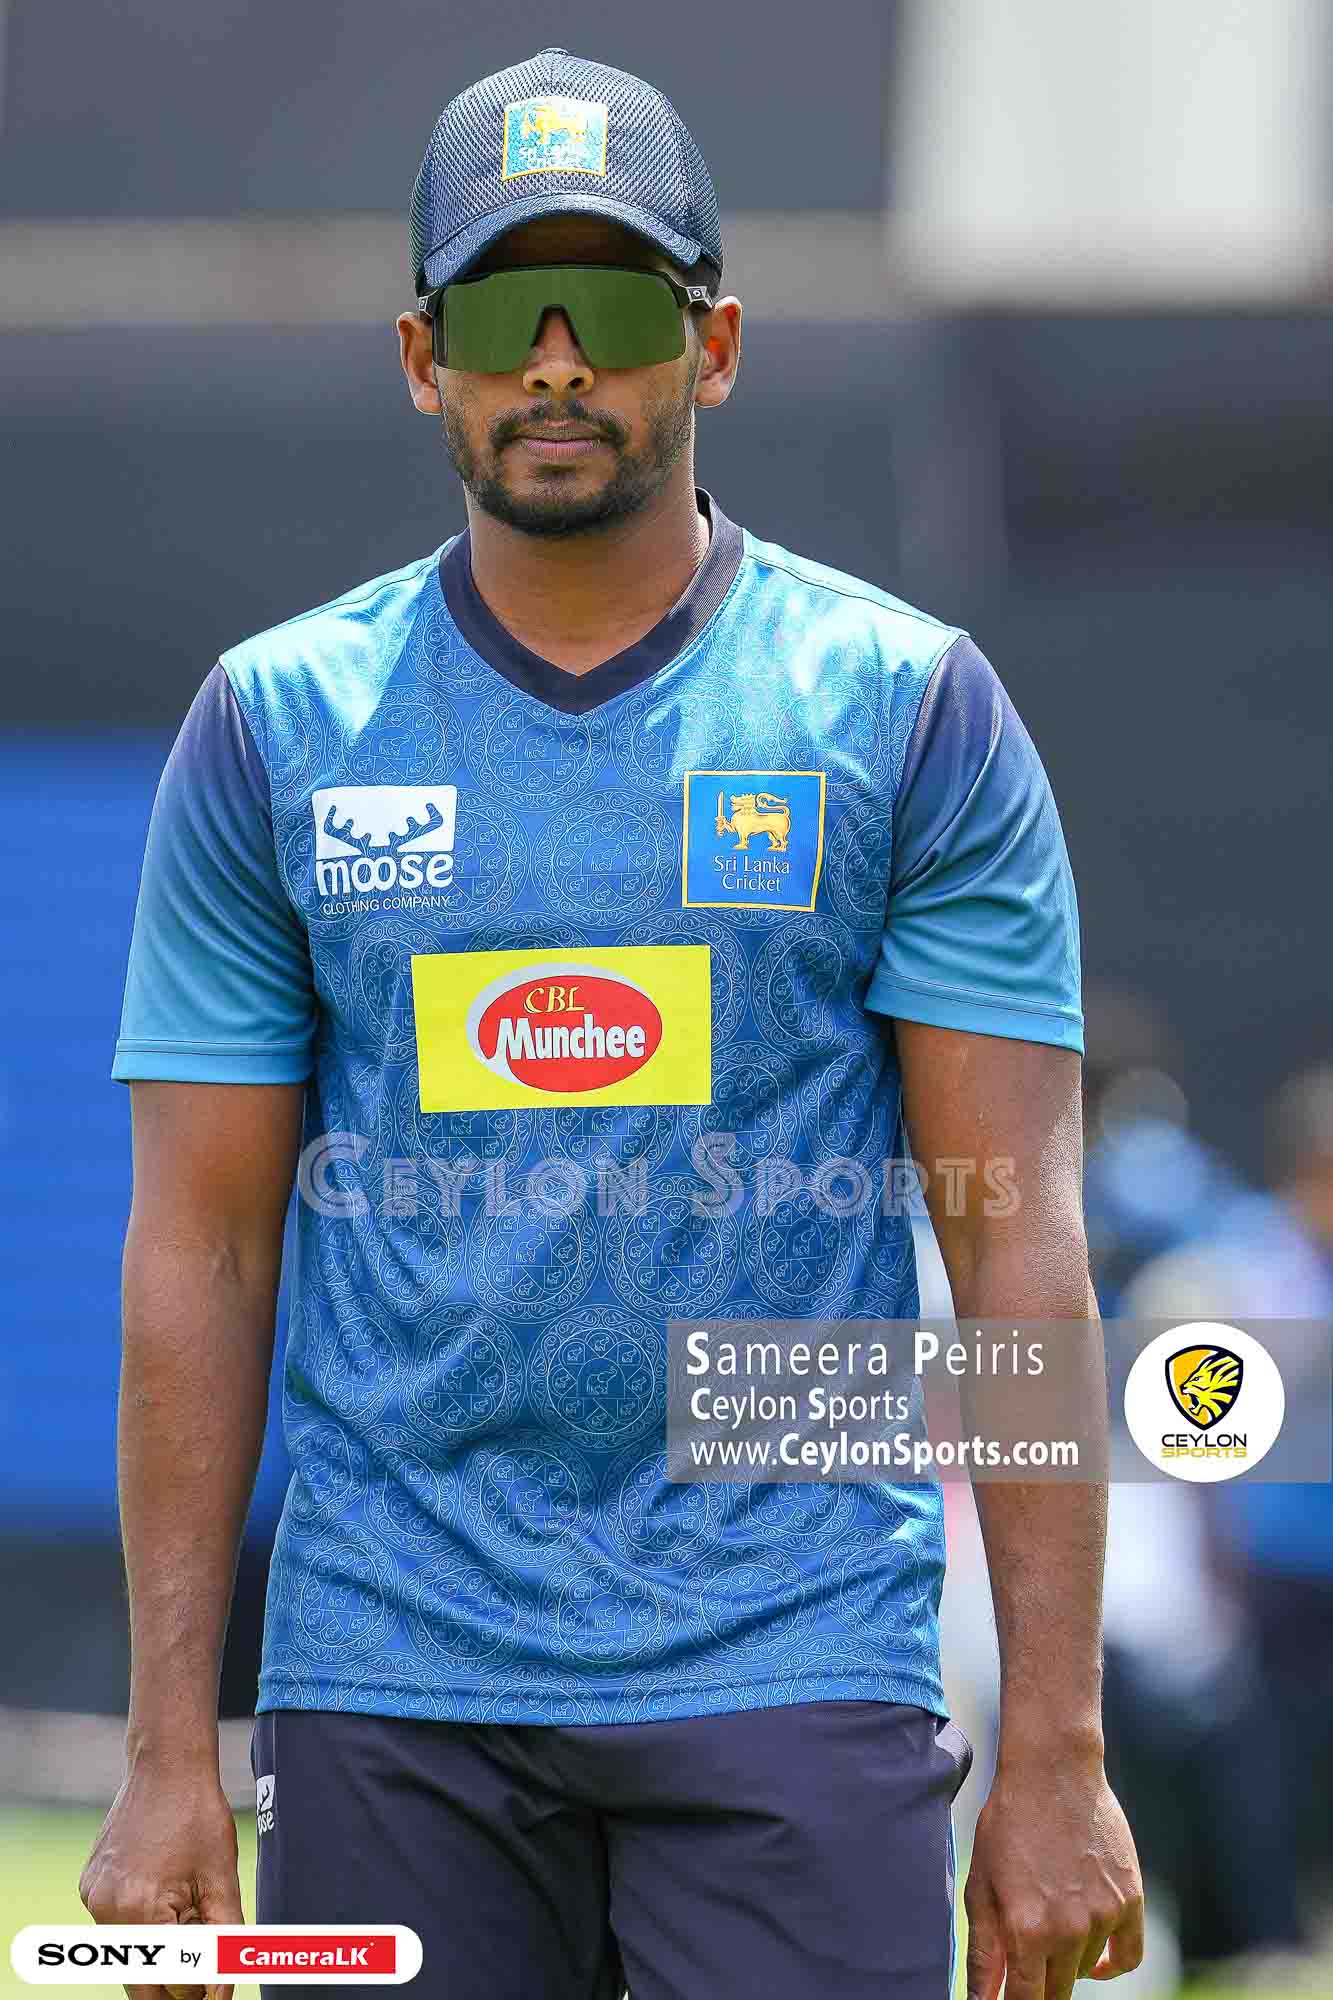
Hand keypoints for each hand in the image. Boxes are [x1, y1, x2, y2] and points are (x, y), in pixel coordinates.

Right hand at [79, 1759, 242, 1999]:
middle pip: (139, 1977)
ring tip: (185, 1915)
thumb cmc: (199, 1816)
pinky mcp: (89, 1886)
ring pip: (127, 1952)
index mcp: (139, 1910)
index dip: (193, 1991)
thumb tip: (221, 1994)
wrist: (166, 1767)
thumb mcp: (221, 1878)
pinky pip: (115, 1925)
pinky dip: (139, 1924)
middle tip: (201, 1967)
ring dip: (157, 1949)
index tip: (212, 1986)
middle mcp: (106, 1909)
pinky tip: (163, 1893)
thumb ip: (224, 1943)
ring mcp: (92, 1898)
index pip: (164, 1983)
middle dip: (172, 1980)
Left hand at [964, 1758, 1143, 1999]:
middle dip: (1038, 1987)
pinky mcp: (1129, 1900)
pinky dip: (1111, 1965)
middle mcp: (1068, 1931)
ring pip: (1085, 1971)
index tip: (1011, 1998)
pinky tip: (1093, 1960)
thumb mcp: (981, 1884)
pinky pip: (1128, 1956)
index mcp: (1026, 1931)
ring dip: (1067, 1962)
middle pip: (1056, 1993)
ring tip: (1049, 1920)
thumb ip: (983, 1951)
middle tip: (1027, 1962)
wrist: (1053, 1772)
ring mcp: (1103, 1916)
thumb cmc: (1008, 1824)